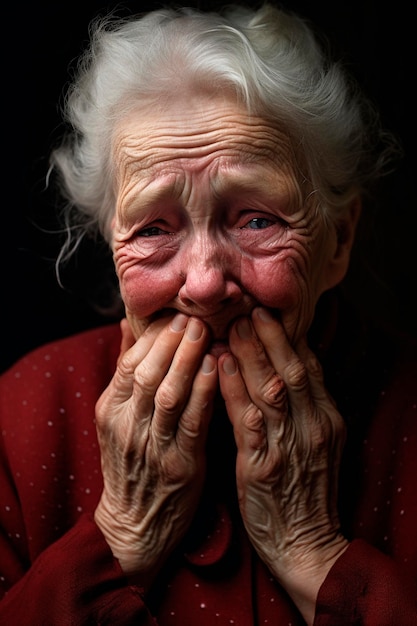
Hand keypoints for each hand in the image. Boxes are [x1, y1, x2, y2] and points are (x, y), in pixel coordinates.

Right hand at [94, 314, 217, 587]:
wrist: (135, 522)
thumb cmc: (132, 462)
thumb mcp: (117, 417)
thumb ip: (126, 371)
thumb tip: (128, 324)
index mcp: (111, 409)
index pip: (129, 362)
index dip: (152, 336)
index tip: (173, 314)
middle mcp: (127, 425)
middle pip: (148, 373)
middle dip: (170, 341)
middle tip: (192, 315)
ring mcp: (152, 446)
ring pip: (168, 393)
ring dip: (186, 359)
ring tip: (203, 331)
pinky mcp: (179, 465)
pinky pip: (192, 422)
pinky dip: (202, 392)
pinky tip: (215, 368)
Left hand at [218, 307, 347, 623]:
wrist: (305, 543)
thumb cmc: (304, 490)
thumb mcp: (316, 445)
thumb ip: (303, 408)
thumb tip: (283, 369)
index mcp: (326, 420)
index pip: (310, 368)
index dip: (288, 339)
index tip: (268, 314)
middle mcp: (312, 428)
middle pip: (292, 370)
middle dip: (269, 337)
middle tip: (248, 310)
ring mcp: (290, 447)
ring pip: (272, 389)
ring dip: (251, 354)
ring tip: (232, 326)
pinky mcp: (263, 467)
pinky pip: (248, 420)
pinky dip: (235, 389)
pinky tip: (221, 366)